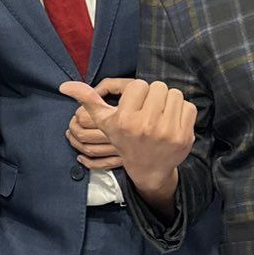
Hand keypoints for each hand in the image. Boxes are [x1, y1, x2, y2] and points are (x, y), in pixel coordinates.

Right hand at [58, 77, 195, 195]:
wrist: (149, 169)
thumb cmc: (125, 141)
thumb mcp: (105, 122)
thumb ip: (88, 100)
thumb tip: (65, 85)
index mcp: (126, 120)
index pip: (138, 85)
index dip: (137, 93)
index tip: (135, 107)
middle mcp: (146, 125)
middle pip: (158, 87)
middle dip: (153, 96)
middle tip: (149, 110)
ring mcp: (168, 131)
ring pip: (174, 94)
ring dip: (168, 102)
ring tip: (160, 115)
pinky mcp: (184, 136)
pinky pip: (188, 106)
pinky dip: (181, 112)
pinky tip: (172, 123)